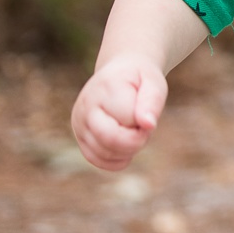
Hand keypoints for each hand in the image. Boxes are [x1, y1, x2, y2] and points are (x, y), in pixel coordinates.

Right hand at [70, 54, 168, 170]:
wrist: (120, 72)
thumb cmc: (140, 79)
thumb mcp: (154, 82)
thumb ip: (153, 101)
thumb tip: (148, 125)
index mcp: (106, 87)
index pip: (128, 118)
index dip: (145, 122)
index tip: (150, 112)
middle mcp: (86, 106)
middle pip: (111, 139)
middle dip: (136, 140)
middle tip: (144, 128)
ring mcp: (79, 123)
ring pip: (104, 153)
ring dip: (128, 149)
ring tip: (134, 130)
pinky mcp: (79, 137)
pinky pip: (97, 160)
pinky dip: (116, 159)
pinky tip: (126, 146)